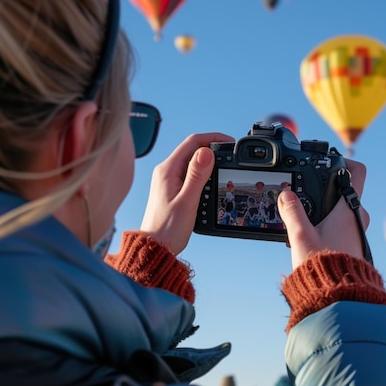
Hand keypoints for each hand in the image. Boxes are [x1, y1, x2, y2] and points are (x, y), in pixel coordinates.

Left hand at [140, 133, 233, 254]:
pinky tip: (211, 181)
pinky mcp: (171, 188)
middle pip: (192, 149)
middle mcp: (166, 171)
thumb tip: (207, 152)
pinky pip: (189, 173)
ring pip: (191, 161)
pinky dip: (202, 173)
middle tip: (230, 155)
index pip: (193, 142)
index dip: (213, 138)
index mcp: (168, 170)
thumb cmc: (168, 229)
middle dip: (212, 148)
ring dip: (208, 161)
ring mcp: (168, 179)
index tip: (229, 142)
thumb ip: (197, 176)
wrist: (155, 247)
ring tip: (224, 168)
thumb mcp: (187, 201)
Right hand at [277, 159, 369, 269]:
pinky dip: (327, 225)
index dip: (344, 160)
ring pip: (341, 211)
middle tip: (304, 194)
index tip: (328, 161)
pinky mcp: (353, 246)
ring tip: (303, 221)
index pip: (356, 172)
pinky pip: (341, 227)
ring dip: (323, 211)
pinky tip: (310, 237)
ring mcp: (357, 233)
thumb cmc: (323, 268)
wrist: (338, 297)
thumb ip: (292, 211)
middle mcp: (358, 219)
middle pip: (344, 192)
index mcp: (348, 209)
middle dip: (324, 191)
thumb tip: (287, 194)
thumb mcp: (301, 235)